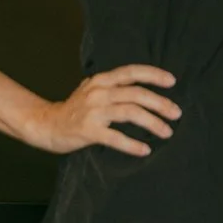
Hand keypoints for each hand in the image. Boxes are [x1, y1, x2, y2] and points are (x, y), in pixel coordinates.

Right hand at [30, 65, 178, 156]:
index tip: (172, 81)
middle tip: (176, 114)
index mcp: (101, 81)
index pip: (130, 72)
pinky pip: (115, 137)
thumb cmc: (76, 109)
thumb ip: (114, 86)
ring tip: (167, 132)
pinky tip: (145, 150)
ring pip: (130, 112)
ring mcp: (92, 111)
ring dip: (152, 122)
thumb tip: (147, 88)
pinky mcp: (87, 130)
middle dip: (160, 104)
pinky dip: (132, 144)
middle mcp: (98, 92)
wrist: (46, 124)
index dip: (153, 75)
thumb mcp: (93, 90)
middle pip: (136, 94)